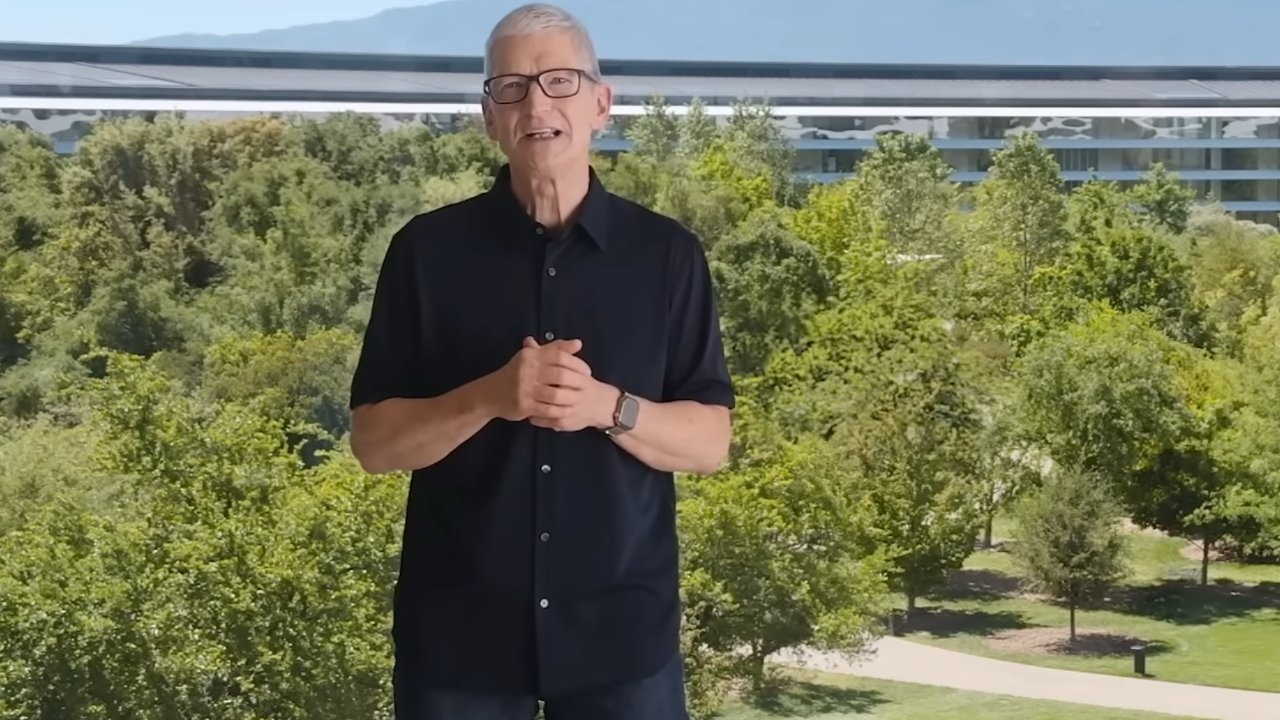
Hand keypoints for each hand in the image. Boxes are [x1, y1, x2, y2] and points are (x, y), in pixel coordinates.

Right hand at [482, 337, 611, 430]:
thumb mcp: (531, 357)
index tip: (587, 372)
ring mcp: (525, 388)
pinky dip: (559, 411)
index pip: (559, 355)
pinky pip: (547, 409)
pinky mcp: (523, 405)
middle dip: (576, 382)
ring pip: (555, 393)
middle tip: (585, 388)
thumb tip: (578, 344)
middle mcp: (527, 370)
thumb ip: (555, 349)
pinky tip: (566, 411)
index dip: (577, 363)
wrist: (490, 394)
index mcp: (531, 356)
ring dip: (569, 398)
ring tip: (578, 401)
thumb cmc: (515, 374)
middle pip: (560, 374)